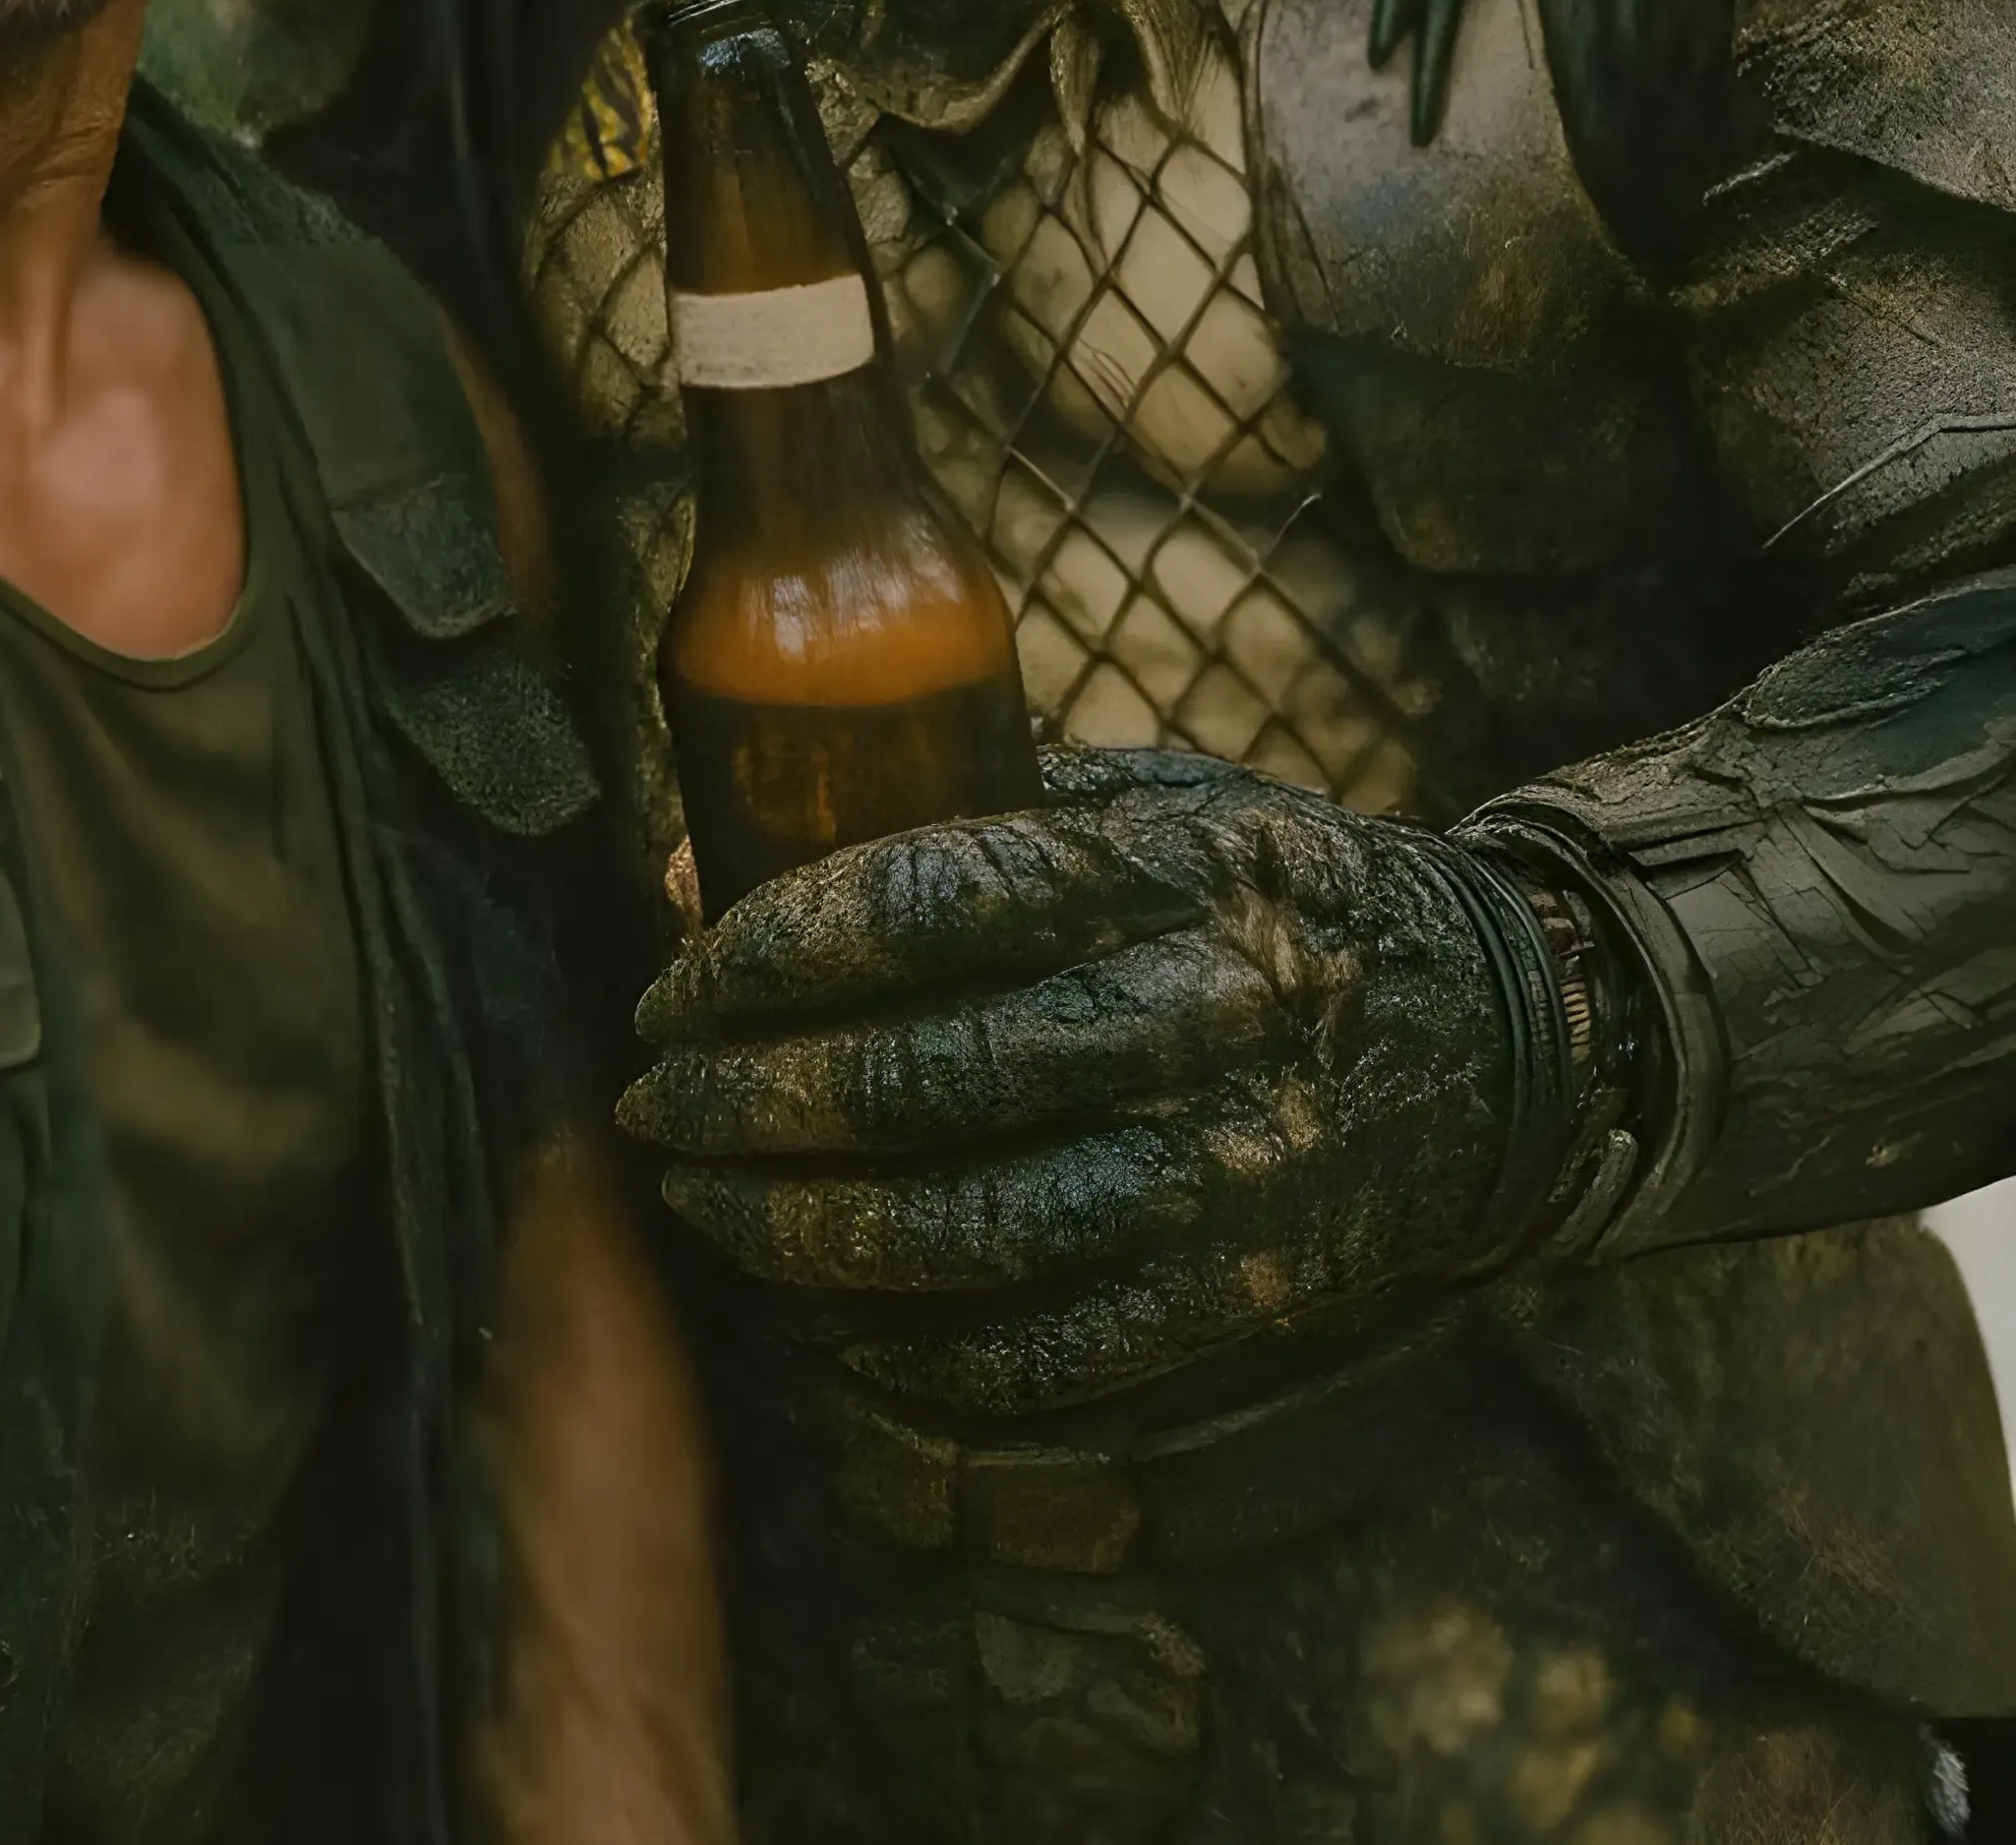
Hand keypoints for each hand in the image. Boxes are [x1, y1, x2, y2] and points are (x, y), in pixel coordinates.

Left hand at [618, 748, 1576, 1408]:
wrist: (1502, 1037)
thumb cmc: (1269, 891)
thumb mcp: (1150, 799)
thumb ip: (947, 815)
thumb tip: (697, 861)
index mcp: (1172, 867)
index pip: (935, 900)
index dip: (776, 946)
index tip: (676, 975)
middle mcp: (1199, 1017)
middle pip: (926, 1077)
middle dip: (751, 1097)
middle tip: (651, 1101)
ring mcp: (1224, 1170)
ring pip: (967, 1227)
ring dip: (800, 1227)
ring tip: (699, 1200)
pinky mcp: (1240, 1293)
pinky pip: (1049, 1350)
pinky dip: (919, 1353)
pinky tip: (831, 1321)